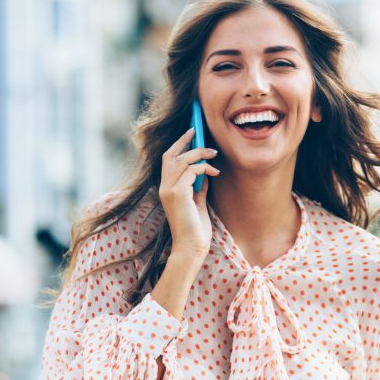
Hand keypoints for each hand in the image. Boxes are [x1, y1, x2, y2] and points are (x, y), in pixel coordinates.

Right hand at [158, 128, 219, 256]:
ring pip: (182, 160)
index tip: (191, 133)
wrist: (192, 248)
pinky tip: (214, 172)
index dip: (178, 144)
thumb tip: (205, 173)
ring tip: (214, 154)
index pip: (168, 160)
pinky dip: (204, 168)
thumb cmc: (195, 230)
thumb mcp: (198, 203)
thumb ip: (198, 187)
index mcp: (167, 189)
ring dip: (200, 153)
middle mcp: (164, 187)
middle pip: (171, 154)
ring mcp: (169, 190)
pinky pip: (191, 171)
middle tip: (199, 131)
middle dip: (185, 141)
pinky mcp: (178, 194)